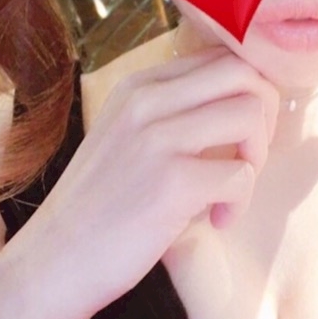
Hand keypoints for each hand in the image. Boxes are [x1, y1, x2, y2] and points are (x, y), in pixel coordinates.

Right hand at [0, 46, 278, 318]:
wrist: (53, 262)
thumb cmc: (97, 208)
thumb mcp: (127, 140)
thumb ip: (172, 115)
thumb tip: (243, 109)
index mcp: (137, 85)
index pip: (220, 56)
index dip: (247, 94)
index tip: (237, 137)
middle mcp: (146, 99)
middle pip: (244, 71)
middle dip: (264, 115)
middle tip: (246, 159)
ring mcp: (157, 137)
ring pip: (250, 113)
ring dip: (256, 157)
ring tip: (229, 191)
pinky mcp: (172, 181)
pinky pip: (240, 174)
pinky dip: (239, 202)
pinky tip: (216, 221)